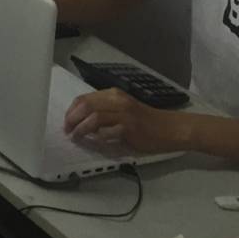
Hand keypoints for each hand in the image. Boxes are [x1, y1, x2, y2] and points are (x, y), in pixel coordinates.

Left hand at [63, 88, 182, 152]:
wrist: (171, 129)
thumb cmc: (146, 122)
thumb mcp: (123, 110)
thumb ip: (104, 112)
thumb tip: (81, 123)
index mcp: (113, 95)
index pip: (84, 99)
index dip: (71, 111)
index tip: (67, 122)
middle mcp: (117, 100)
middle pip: (85, 105)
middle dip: (72, 119)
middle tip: (67, 131)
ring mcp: (124, 113)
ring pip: (94, 117)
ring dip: (81, 128)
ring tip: (76, 137)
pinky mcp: (131, 127)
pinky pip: (109, 132)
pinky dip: (98, 137)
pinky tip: (95, 142)